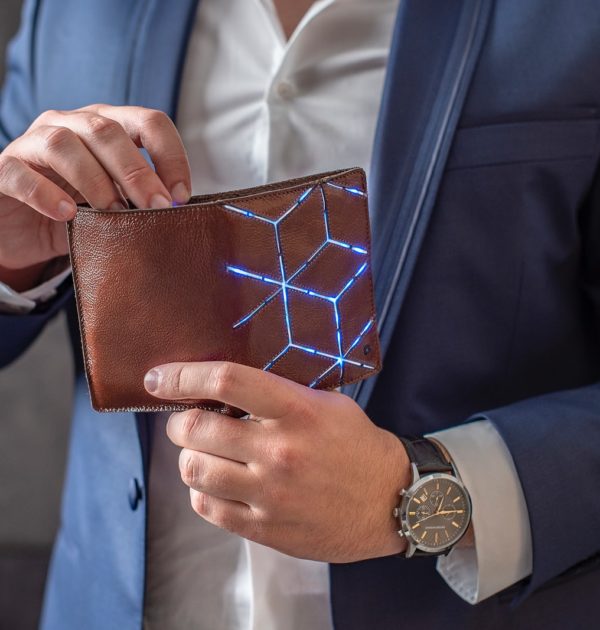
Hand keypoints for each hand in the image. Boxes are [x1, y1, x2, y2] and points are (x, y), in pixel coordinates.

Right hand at [0, 104, 190, 287]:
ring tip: (113, 213)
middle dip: (137, 172)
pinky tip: (66, 214)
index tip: (181, 196)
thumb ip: (141, 202)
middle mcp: (70, 126)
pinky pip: (19, 174)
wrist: (21, 231)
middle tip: (156, 208)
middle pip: (106, 131)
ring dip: (95, 180)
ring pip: (63, 145)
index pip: (148, 122)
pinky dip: (44, 193)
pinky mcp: (3, 171)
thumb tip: (179, 215)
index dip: (171, 155)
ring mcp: (32, 144)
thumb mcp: (115, 206)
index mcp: (106, 128)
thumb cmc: (77, 213)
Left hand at [144, 361, 409, 562]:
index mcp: (296, 411)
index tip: (158, 377)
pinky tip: (217, 483)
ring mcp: (270, 493)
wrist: (391, 500)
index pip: (225, 382)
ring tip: (204, 453)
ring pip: (194, 470)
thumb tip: (230, 384)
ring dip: (189, 457)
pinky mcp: (266, 528)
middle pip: (197, 429)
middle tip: (186, 421)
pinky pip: (208, 508)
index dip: (182, 376)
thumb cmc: (357, 445)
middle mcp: (279, 451)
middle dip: (180, 422)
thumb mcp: (327, 403)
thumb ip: (283, 391)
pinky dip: (202, 492)